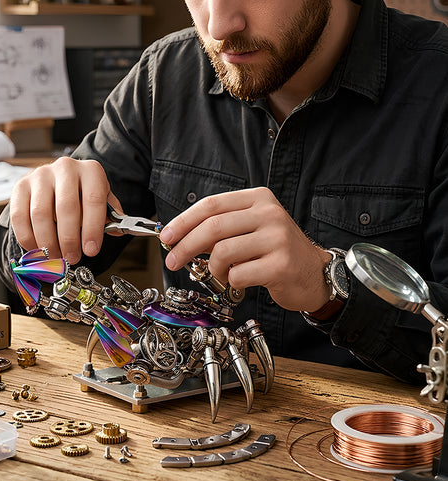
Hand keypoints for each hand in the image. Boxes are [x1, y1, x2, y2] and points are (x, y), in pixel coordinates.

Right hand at [10, 157, 119, 263]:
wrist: (56, 178)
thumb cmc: (81, 193)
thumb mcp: (102, 199)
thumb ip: (110, 215)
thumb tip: (119, 231)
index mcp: (90, 171)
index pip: (94, 200)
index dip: (93, 228)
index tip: (91, 250)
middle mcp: (65, 168)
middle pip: (66, 208)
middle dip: (69, 239)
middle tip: (72, 258)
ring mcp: (40, 175)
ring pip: (40, 214)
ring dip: (48, 242)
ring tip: (55, 257)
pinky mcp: (20, 186)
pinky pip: (20, 216)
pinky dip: (28, 238)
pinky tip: (37, 249)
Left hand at [158, 187, 330, 312]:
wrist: (314, 274)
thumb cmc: (275, 251)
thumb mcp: (249, 229)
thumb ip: (219, 229)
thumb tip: (178, 237)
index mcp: (258, 199)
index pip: (211, 205)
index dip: (183, 221)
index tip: (166, 236)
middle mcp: (269, 214)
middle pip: (213, 227)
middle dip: (185, 246)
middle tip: (172, 260)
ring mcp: (277, 238)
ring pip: (223, 252)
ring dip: (213, 268)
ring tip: (221, 274)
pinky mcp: (281, 264)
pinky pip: (238, 274)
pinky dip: (231, 282)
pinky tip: (240, 282)